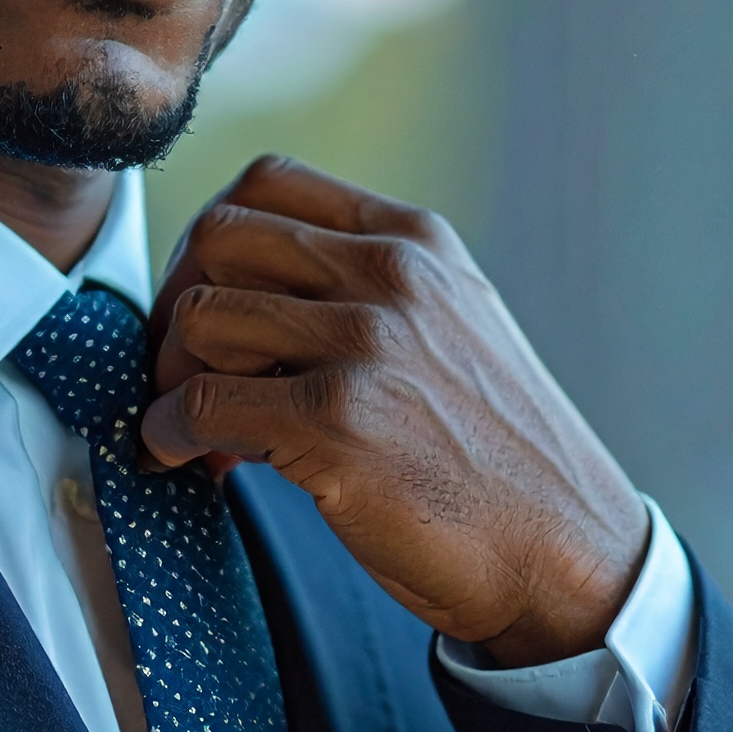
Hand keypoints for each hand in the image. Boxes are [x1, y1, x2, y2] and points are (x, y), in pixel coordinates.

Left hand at [142, 156, 650, 666]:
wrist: (565, 550)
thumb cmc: (497, 457)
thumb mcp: (453, 327)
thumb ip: (372, 289)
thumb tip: (247, 295)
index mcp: (417, 242)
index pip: (269, 181)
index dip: (209, 239)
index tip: (204, 300)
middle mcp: (391, 274)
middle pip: (219, 235)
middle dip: (175, 303)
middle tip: (178, 369)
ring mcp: (365, 344)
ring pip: (201, 316)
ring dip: (168, 377)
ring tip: (193, 432)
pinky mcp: (336, 421)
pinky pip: (199, 403)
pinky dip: (167, 435)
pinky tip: (186, 461)